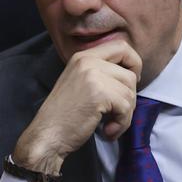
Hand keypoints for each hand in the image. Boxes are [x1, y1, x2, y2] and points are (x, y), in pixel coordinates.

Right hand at [12, 40, 140, 173]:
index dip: (133, 64)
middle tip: (116, 112)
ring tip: (109, 125)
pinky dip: (121, 124)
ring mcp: (93, 75)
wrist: (47, 135)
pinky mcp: (99, 93)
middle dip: (129, 96)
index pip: (122, 47)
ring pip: (130, 92)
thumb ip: (100, 74)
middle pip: (130, 73)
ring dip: (125, 114)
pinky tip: (107, 131)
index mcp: (83, 56)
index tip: (126, 85)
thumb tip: (132, 74)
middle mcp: (88, 61)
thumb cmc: (64, 116)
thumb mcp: (80, 83)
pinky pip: (126, 108)